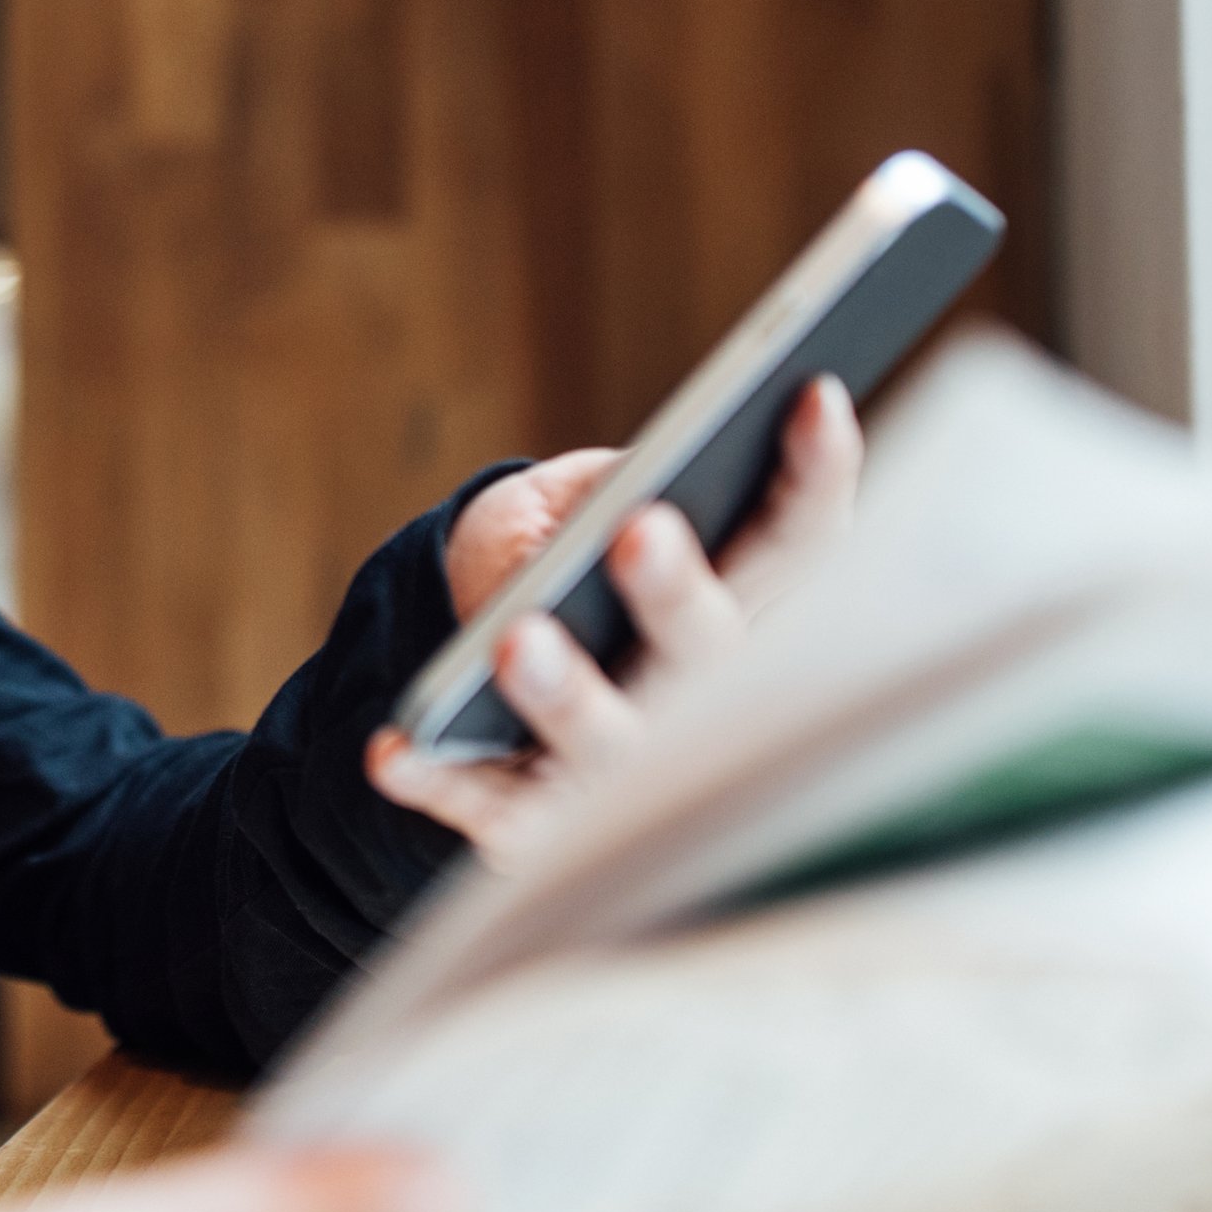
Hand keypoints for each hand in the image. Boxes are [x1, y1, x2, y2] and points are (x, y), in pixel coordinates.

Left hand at [363, 376, 860, 866]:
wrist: (483, 663)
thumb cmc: (563, 556)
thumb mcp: (587, 497)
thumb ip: (614, 487)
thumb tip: (623, 494)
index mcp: (742, 600)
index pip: (802, 539)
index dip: (819, 474)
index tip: (813, 394)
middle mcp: (700, 694)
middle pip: (709, 649)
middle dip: (676, 594)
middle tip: (640, 534)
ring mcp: (621, 764)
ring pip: (609, 742)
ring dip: (565, 695)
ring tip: (517, 642)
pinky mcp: (535, 817)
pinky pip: (489, 805)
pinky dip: (440, 779)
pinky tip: (392, 749)